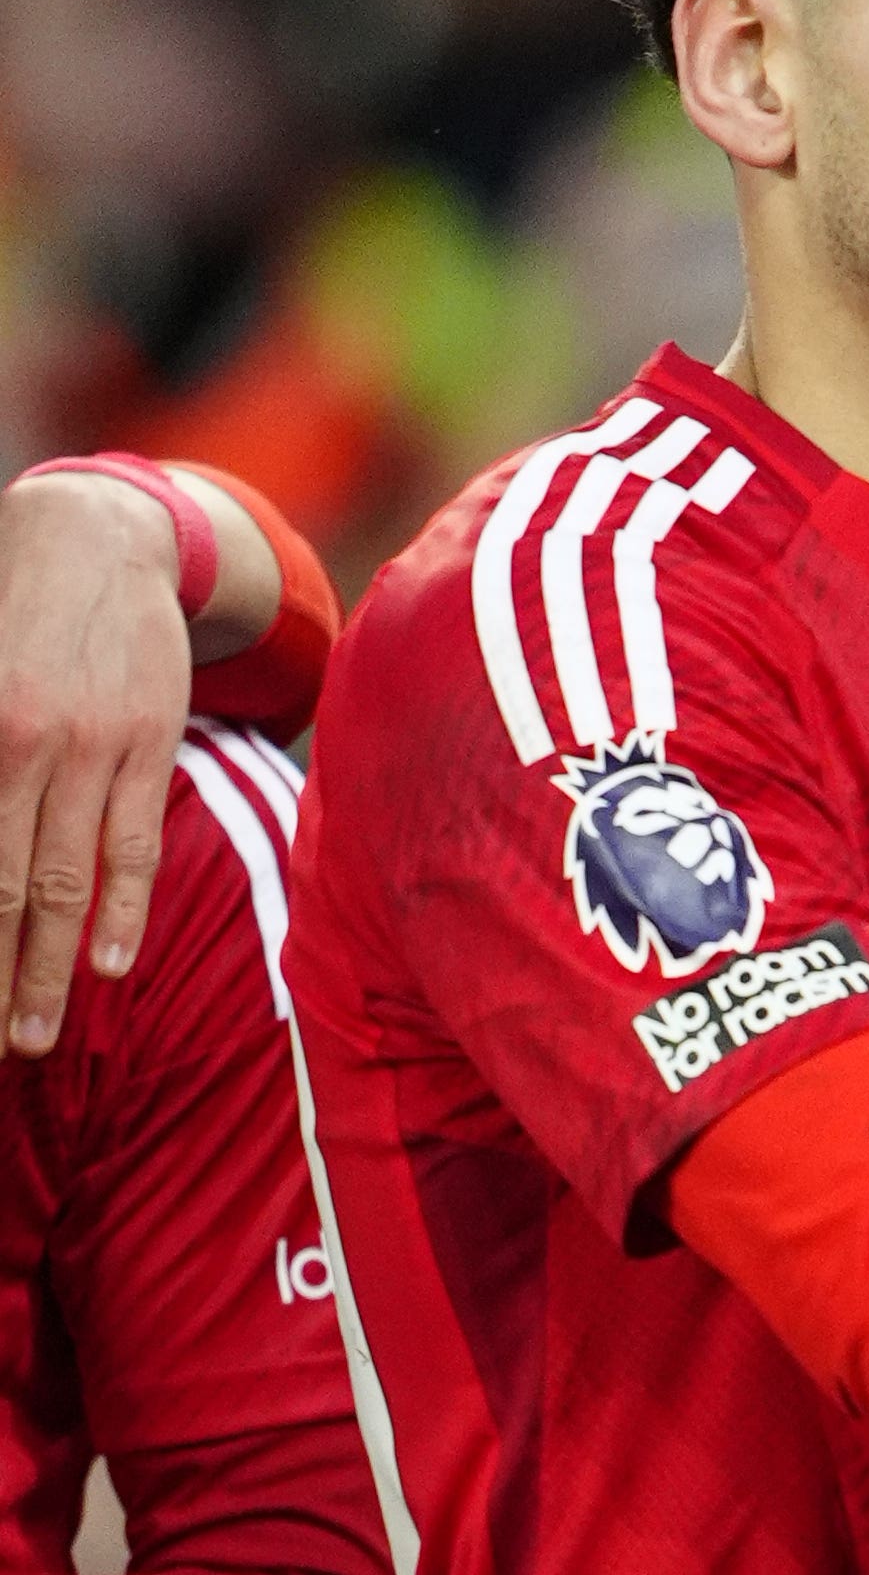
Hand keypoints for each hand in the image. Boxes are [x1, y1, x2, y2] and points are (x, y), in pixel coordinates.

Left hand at [0, 473, 194, 1052]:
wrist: (96, 542)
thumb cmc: (8, 616)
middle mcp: (27, 750)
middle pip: (7, 891)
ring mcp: (95, 750)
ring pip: (69, 881)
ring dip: (52, 967)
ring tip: (37, 1032)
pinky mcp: (149, 743)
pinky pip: (135, 843)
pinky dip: (123, 910)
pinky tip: (112, 963)